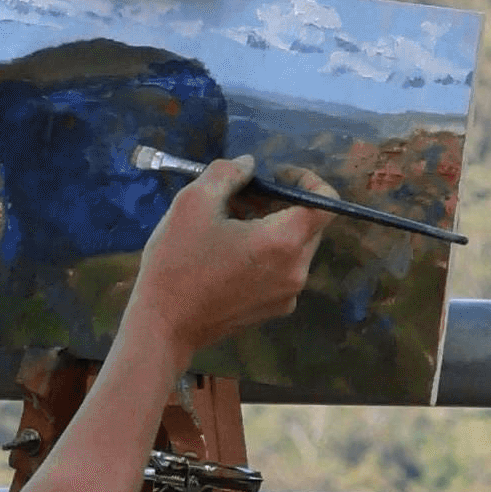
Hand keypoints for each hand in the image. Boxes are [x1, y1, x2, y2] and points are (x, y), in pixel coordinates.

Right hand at [132, 156, 326, 359]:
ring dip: (271, 228)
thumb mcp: (193, 204)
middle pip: (309, 224)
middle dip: (280, 203)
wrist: (163, 326)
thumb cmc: (177, 263)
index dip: (307, 180)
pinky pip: (282, 270)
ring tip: (228, 226)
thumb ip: (226, 174)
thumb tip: (249, 165)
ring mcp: (288, 294)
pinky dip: (266, 255)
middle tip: (241, 199)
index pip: (326, 203)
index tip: (276, 175)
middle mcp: (297, 270)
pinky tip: (229, 256)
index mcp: (283, 241)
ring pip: (294, 247)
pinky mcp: (274, 309)